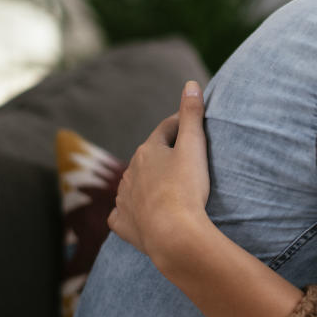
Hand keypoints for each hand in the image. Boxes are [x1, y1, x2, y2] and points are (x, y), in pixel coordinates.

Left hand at [108, 80, 213, 268]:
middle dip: (161, 154)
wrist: (173, 234)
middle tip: (180, 157)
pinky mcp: (123, 224)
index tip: (191, 125)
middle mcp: (130, 172)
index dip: (179, 125)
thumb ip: (192, 114)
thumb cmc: (186, 188)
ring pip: (132, 184)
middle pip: (148, 157)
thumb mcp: (194, 146)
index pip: (165, 130)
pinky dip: (129, 212)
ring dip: (145, 182)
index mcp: (147, 151)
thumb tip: (190, 83)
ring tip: (163, 187)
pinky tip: (137, 215)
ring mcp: (124, 199)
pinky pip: (122, 214)